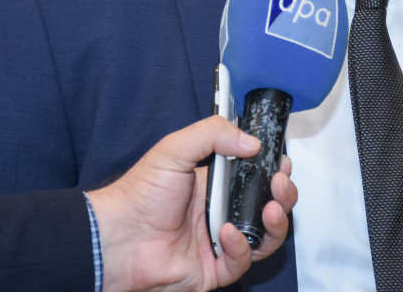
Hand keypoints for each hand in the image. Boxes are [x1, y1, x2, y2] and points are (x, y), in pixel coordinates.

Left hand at [87, 115, 296, 291]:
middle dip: (284, 194)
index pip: (257, 175)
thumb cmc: (140, 195)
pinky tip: (227, 234)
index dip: (274, 170)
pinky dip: (241, 247)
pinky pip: (242, 261)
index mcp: (216, 183)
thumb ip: (213, 134)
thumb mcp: (175, 149)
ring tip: (271, 209)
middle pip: (269, 205)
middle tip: (280, 184)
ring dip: (275, 222)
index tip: (282, 163)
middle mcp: (222, 211)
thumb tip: (252, 141)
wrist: (118, 238)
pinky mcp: (215, 268)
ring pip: (265, 236)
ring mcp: (220, 241)